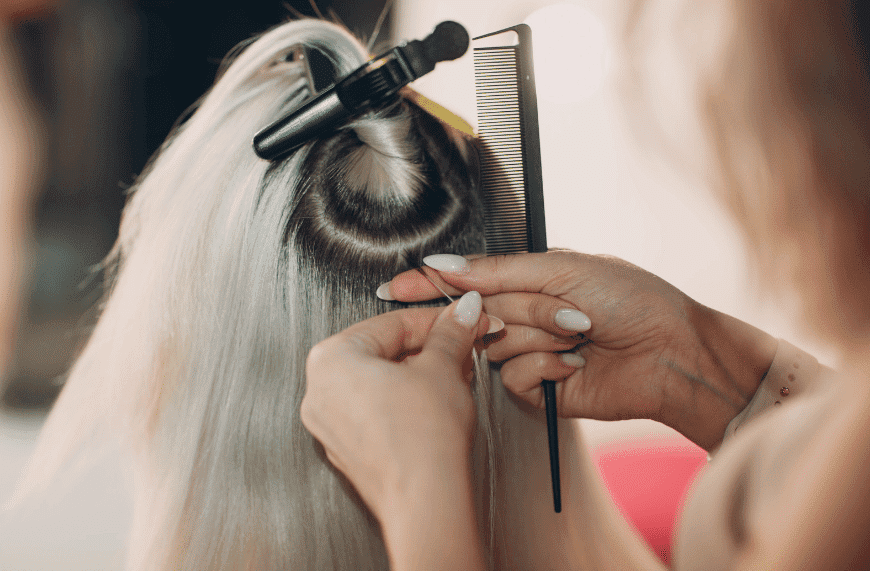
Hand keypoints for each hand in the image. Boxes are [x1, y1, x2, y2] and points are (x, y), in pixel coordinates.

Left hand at [301, 292, 491, 569]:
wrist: (424, 499)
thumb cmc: (422, 439)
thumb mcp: (443, 368)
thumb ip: (449, 333)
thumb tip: (460, 313)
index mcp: (331, 359)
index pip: (391, 323)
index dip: (435, 321)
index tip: (459, 321)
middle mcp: (319, 391)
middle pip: (382, 353)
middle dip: (427, 350)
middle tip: (460, 349)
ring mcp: (329, 425)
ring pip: (379, 383)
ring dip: (418, 376)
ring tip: (454, 378)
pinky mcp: (347, 451)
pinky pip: (375, 412)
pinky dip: (403, 403)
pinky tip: (434, 407)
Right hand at [380, 251, 776, 449]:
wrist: (671, 353)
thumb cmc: (632, 300)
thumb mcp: (563, 268)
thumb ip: (497, 270)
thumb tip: (445, 262)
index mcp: (528, 278)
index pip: (465, 280)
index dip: (428, 283)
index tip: (393, 286)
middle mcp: (524, 315)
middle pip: (483, 313)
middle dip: (526, 311)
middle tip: (568, 314)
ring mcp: (530, 351)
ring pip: (496, 347)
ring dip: (541, 337)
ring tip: (580, 336)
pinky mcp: (539, 388)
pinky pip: (514, 377)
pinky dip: (546, 367)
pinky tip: (575, 365)